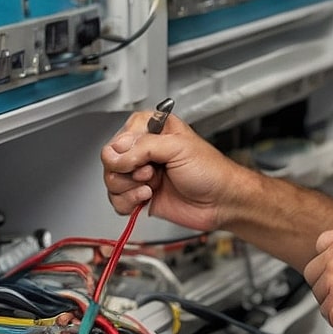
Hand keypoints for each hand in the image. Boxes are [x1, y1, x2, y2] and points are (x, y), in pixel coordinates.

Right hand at [100, 109, 244, 231]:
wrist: (221, 203)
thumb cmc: (211, 171)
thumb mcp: (179, 148)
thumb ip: (144, 146)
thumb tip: (116, 154)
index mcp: (154, 130)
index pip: (120, 135)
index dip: (124, 149)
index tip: (138, 158)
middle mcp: (145, 151)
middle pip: (110, 160)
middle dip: (126, 170)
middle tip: (149, 172)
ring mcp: (142, 175)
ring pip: (111, 181)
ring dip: (127, 188)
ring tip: (150, 186)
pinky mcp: (140, 196)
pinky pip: (116, 200)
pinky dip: (127, 203)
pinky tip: (146, 198)